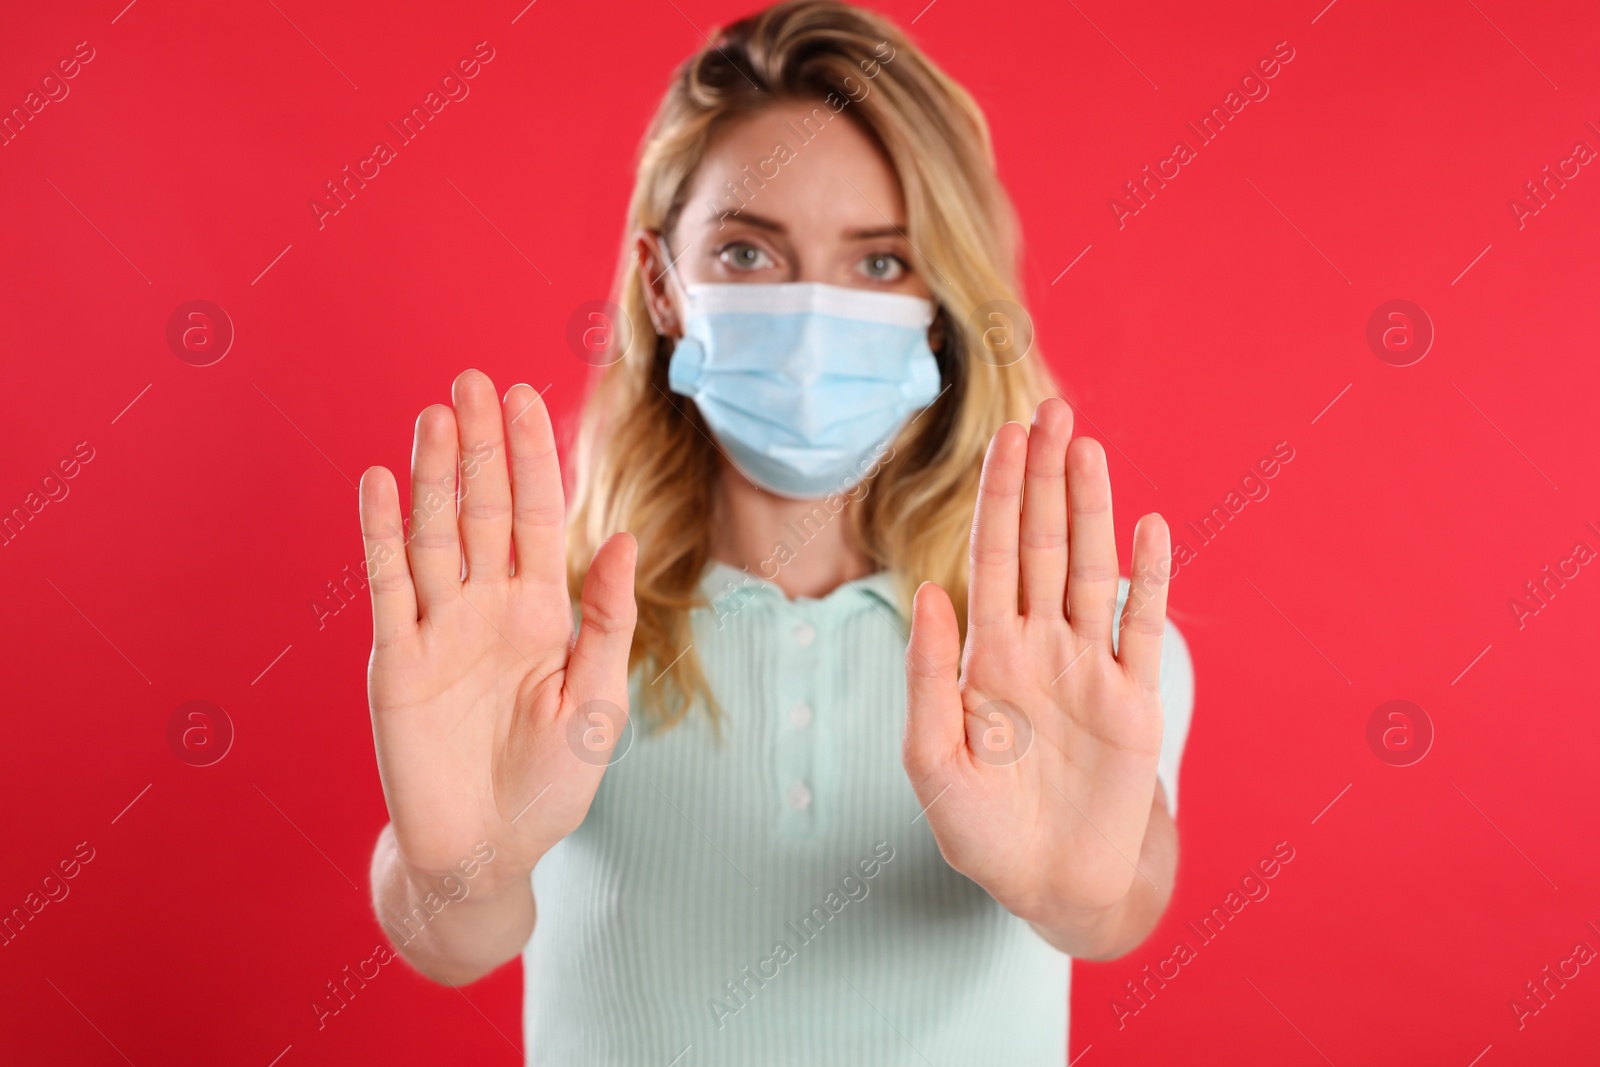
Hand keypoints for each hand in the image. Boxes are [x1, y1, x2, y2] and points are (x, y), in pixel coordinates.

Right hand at [360, 369, 636, 891]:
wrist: (486, 853)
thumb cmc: (548, 785)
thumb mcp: (597, 703)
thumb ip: (606, 622)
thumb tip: (622, 540)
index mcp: (539, 614)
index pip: (532, 518)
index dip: (528, 458)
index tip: (524, 395)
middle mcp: (484, 610)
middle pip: (480, 512)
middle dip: (479, 447)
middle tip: (472, 379)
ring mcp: (437, 632)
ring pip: (434, 537)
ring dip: (433, 476)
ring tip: (434, 415)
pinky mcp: (397, 664)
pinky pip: (389, 590)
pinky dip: (383, 537)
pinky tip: (383, 484)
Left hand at [901, 397, 1170, 935]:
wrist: (1053, 886)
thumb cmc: (982, 831)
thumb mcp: (933, 762)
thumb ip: (929, 678)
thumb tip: (929, 593)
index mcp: (986, 657)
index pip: (992, 558)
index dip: (999, 498)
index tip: (1005, 438)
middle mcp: (1039, 647)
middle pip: (1043, 545)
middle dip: (1043, 479)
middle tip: (1050, 410)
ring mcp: (1089, 667)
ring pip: (1091, 570)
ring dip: (1091, 509)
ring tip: (1087, 447)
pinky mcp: (1134, 699)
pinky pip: (1141, 626)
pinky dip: (1148, 577)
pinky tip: (1150, 526)